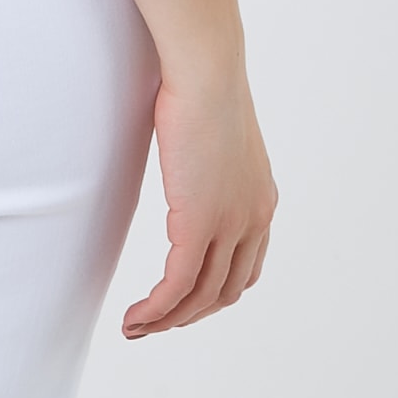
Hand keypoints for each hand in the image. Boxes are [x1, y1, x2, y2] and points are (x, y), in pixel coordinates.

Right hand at [124, 70, 275, 335]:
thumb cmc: (203, 84)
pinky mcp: (200, 224)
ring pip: (201, 296)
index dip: (215, 292)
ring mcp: (230, 224)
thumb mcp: (215, 132)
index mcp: (261, 200)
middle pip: (226, 291)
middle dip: (190, 313)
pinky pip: (178, 285)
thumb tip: (186, 156)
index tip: (183, 298)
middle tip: (155, 320)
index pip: (246, 268)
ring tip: (137, 326)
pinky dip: (157, 309)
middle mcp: (254, 219)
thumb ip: (208, 159)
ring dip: (168, 319)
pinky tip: (136, 316)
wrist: (207, 71)